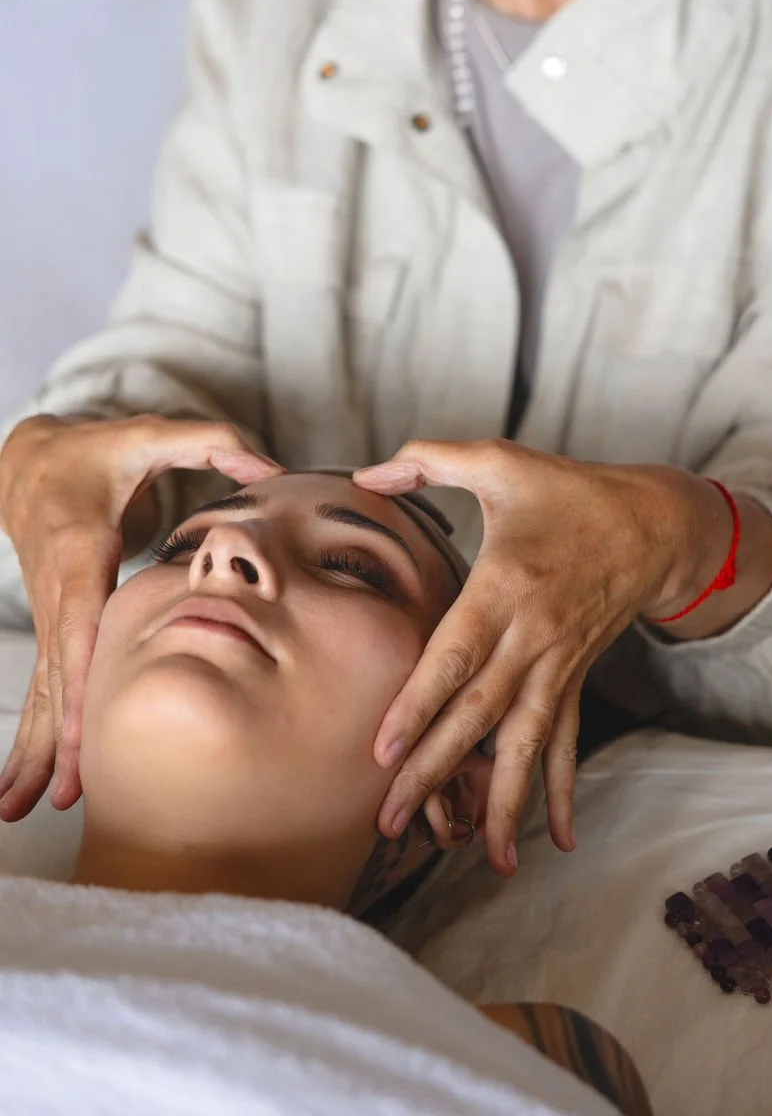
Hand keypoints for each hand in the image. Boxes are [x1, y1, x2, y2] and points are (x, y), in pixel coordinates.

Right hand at [0, 413, 280, 820]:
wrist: (33, 459)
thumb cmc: (101, 452)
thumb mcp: (152, 437)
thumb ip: (211, 444)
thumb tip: (272, 467)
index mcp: (79, 549)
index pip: (83, 622)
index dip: (86, 677)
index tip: (89, 732)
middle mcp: (59, 589)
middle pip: (59, 673)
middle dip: (60, 737)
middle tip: (63, 796)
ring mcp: (51, 611)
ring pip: (44, 690)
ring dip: (35, 750)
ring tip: (21, 808)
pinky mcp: (56, 623)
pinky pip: (47, 687)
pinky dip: (38, 735)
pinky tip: (25, 784)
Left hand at [354, 440, 713, 876]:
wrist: (654, 524)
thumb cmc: (569, 492)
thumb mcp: (501, 462)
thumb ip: (430, 461)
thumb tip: (367, 472)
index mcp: (507, 585)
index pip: (456, 656)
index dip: (420, 704)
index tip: (384, 751)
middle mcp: (535, 635)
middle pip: (480, 715)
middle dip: (435, 771)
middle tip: (392, 819)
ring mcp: (559, 664)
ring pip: (527, 744)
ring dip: (503, 802)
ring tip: (484, 858)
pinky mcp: (576, 678)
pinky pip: (566, 742)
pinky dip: (561, 791)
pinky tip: (557, 839)